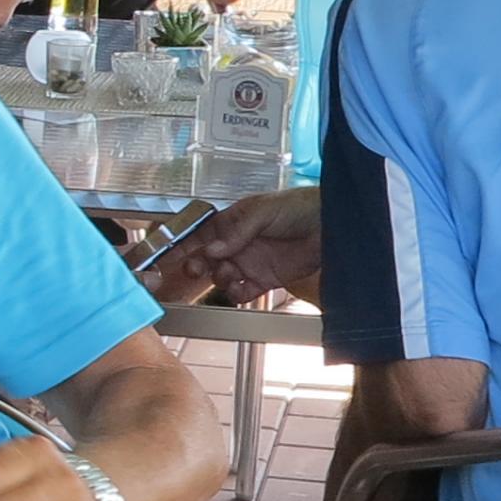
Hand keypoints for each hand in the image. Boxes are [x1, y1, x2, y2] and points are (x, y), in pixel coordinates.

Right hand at [192, 184, 321, 305]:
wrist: (332, 226)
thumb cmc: (299, 207)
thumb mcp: (264, 210)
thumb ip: (237, 231)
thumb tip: (214, 248)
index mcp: (232, 223)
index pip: (200, 234)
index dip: (183, 244)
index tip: (168, 254)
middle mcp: (238, 244)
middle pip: (206, 259)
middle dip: (197, 265)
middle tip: (197, 269)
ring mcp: (250, 262)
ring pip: (222, 277)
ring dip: (221, 279)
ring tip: (231, 275)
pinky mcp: (266, 279)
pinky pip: (243, 292)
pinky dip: (238, 294)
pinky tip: (242, 288)